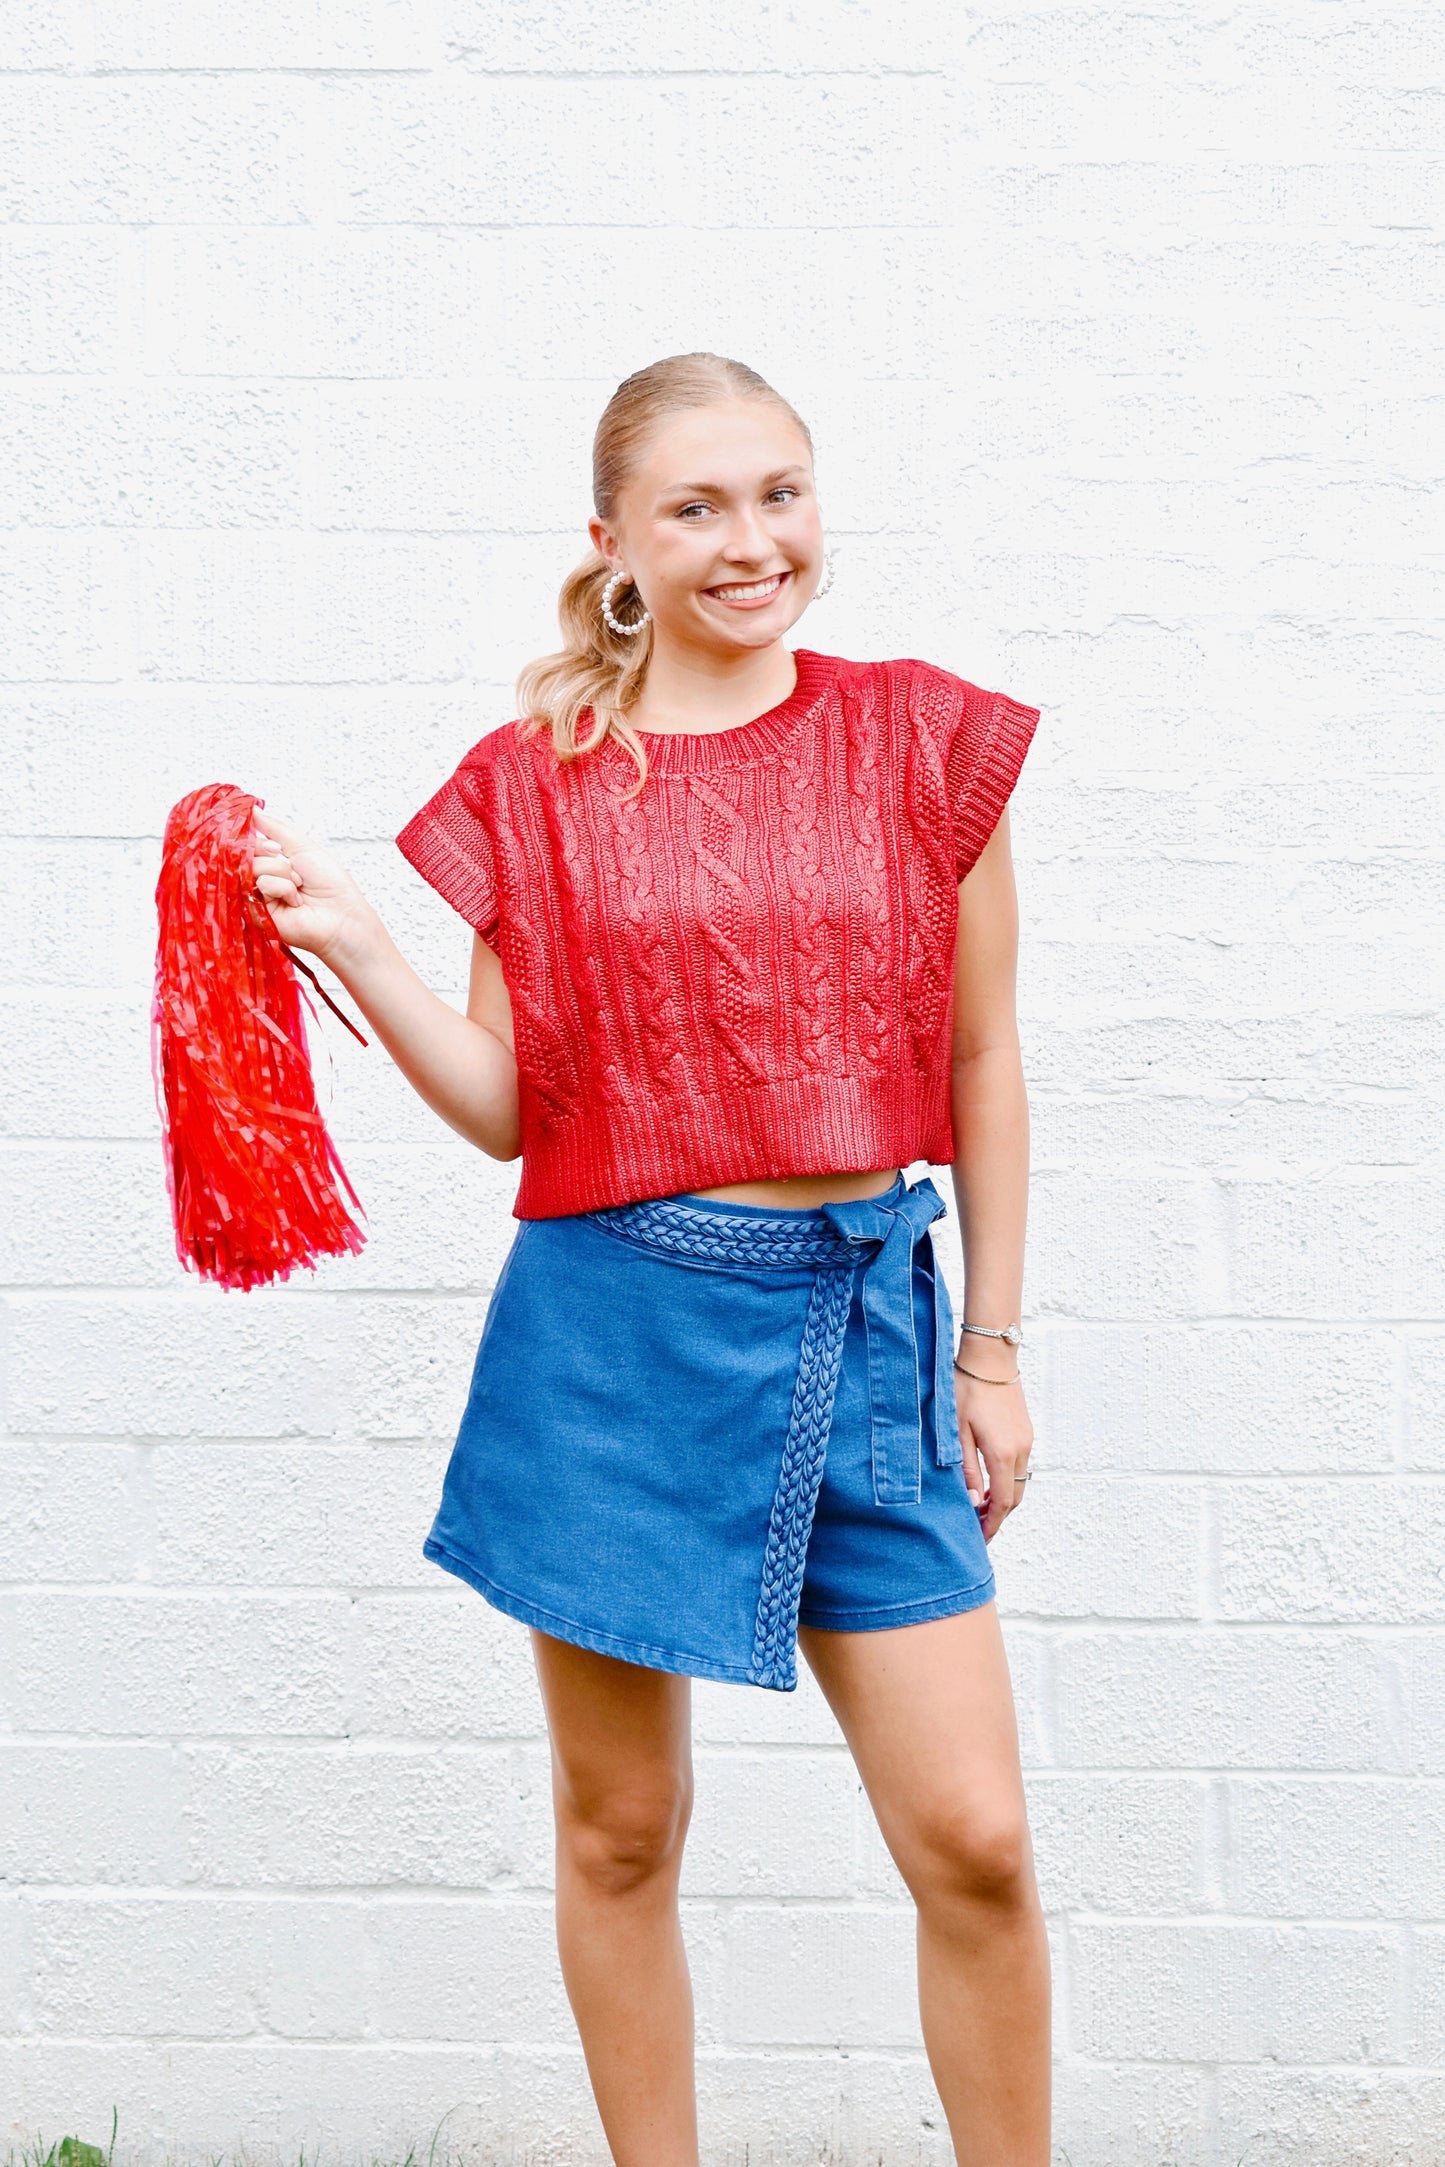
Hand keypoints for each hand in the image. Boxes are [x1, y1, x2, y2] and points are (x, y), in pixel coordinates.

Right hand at [248, 806, 375, 967]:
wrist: (343, 917)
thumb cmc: (331, 885)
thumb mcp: (302, 846)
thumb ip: (274, 827)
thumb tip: (252, 810)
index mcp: (270, 865)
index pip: (249, 844)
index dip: (263, 843)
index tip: (279, 849)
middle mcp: (261, 881)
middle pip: (249, 855)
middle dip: (277, 860)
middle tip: (297, 873)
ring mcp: (258, 898)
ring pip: (255, 868)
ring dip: (284, 875)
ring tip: (299, 889)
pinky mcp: (258, 913)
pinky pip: (262, 885)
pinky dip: (283, 889)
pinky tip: (295, 902)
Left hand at [956, 1358, 1033, 1542]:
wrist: (990, 1357)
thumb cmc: (966, 1389)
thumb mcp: (956, 1431)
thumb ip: (964, 1468)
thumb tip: (971, 1501)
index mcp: (1002, 1454)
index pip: (1001, 1503)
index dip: (991, 1525)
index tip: (979, 1539)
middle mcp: (1020, 1450)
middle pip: (1014, 1497)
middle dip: (997, 1515)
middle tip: (976, 1527)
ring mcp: (1026, 1439)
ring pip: (1018, 1481)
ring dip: (1001, 1497)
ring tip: (978, 1505)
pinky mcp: (1025, 1431)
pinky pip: (1019, 1465)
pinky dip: (1006, 1480)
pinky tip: (987, 1479)